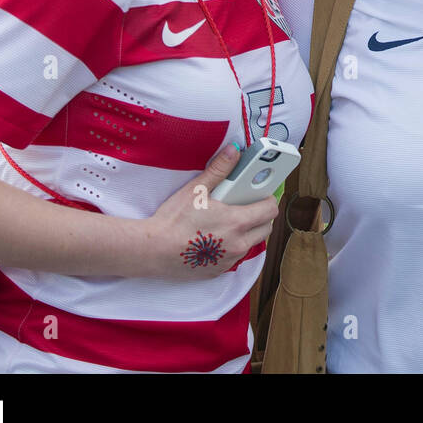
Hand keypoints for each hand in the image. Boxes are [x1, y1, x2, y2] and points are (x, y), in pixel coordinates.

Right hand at [142, 145, 279, 279]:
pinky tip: (214, 238)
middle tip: (245, 206)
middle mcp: (238, 244)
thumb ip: (219, 169)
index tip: (260, 194)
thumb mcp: (196, 190)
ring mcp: (229, 260)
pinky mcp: (218, 271)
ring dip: (247, 232)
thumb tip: (234, 151)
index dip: (267, 199)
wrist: (152, 251)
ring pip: (251, 244)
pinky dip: (231, 247)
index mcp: (237, 222)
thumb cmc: (173, 220)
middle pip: (266, 228)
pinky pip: (234, 257)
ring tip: (227, 222)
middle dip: (261, 216)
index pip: (270, 210)